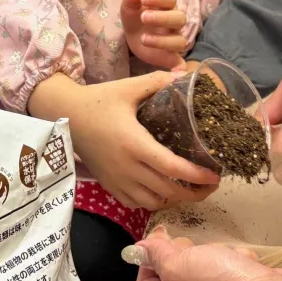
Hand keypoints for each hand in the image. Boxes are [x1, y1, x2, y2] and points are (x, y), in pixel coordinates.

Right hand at [28, 73, 218, 209]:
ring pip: (154, 201)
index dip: (196, 175)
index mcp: (135, 143)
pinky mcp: (109, 185)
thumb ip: (157, 82)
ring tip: (189, 188)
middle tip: (211, 184)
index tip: (215, 174)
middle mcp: (127, 167)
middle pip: (168, 190)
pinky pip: (136, 203)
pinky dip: (153, 201)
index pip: (172, 167)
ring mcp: (117, 180)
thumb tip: (184, 77)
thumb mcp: (128, 88)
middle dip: (194, 192)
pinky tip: (162, 190)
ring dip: (174, 198)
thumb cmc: (98, 100)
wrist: (66, 115)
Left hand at [122, 0, 186, 69]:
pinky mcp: (170, 57)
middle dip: (162, 18)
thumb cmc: (135, 16)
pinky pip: (181, 63)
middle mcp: (174, 22)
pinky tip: (174, 72)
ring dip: (163, 40)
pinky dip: (180, 68)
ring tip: (143, 39)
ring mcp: (174, 40)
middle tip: (144, 18)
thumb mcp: (129, 5)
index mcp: (166, 6)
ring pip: (180, 41)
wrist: (133, 34)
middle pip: (180, 18)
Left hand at [135, 227, 281, 280]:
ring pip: (205, 272)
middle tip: (193, 246)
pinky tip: (246, 264)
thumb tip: (139, 249)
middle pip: (175, 277)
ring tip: (226, 256)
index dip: (148, 258)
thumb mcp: (178, 264)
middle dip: (185, 255)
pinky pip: (231, 276)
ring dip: (215, 256)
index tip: (160, 236)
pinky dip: (237, 264)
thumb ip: (156, 254)